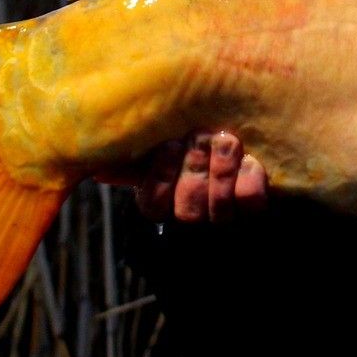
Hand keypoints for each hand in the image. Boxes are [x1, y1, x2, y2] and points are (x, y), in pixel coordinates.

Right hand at [105, 132, 268, 222]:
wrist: (257, 148)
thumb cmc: (199, 145)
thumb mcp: (162, 150)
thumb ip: (133, 160)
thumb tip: (100, 168)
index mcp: (167, 200)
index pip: (153, 203)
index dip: (161, 176)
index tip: (171, 144)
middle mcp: (195, 216)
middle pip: (187, 209)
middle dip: (195, 168)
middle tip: (202, 136)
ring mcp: (226, 220)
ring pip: (218, 211)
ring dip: (222, 170)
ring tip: (227, 141)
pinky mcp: (257, 216)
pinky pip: (251, 207)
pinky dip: (251, 181)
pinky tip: (252, 161)